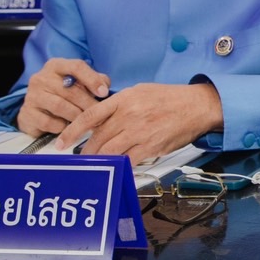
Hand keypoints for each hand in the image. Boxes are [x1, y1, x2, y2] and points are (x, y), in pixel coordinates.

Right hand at [16, 58, 109, 136]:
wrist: (37, 110)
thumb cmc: (63, 94)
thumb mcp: (79, 82)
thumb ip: (95, 80)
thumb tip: (104, 87)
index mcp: (56, 65)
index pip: (76, 66)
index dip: (92, 79)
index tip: (104, 93)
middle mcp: (41, 78)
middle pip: (70, 90)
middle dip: (88, 104)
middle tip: (100, 114)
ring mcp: (32, 95)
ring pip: (60, 106)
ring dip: (77, 116)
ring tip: (88, 122)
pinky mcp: (27, 113)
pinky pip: (49, 122)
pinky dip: (62, 126)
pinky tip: (68, 128)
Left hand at [58, 81, 222, 162]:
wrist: (198, 105)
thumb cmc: (171, 98)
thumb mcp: (141, 92)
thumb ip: (119, 105)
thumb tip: (101, 120)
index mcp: (124, 99)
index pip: (90, 116)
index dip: (72, 131)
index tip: (61, 142)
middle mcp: (129, 115)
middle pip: (98, 138)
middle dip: (86, 151)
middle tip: (80, 159)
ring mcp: (140, 132)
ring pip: (110, 152)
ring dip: (100, 161)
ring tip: (95, 165)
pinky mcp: (151, 147)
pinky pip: (128, 161)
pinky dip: (119, 166)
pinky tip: (116, 168)